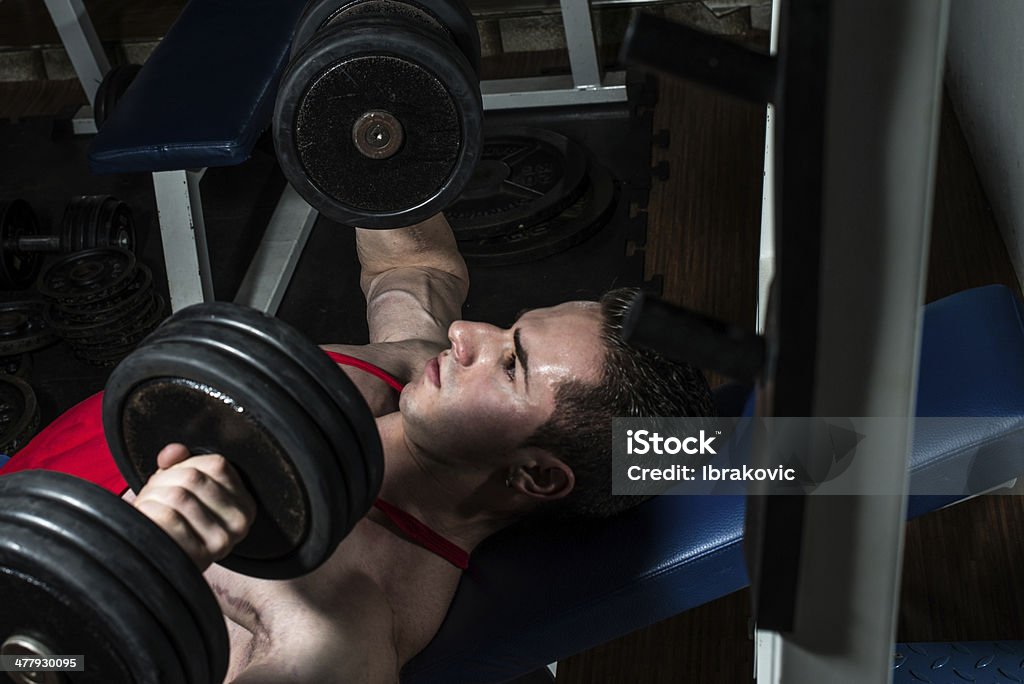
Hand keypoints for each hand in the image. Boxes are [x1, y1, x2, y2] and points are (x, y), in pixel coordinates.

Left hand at [131, 443, 256, 570]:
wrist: (161, 565)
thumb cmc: (175, 523)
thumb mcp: (185, 489)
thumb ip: (181, 463)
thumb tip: (172, 452)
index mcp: (245, 504)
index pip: (216, 464)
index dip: (186, 464)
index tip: (175, 478)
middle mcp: (240, 523)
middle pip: (193, 477)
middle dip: (164, 480)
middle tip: (156, 495)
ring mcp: (222, 541)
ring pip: (178, 495)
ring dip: (153, 497)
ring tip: (152, 508)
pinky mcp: (199, 555)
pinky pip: (167, 517)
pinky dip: (149, 512)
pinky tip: (149, 522)